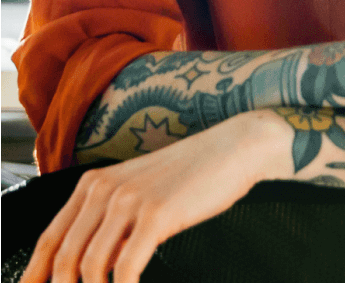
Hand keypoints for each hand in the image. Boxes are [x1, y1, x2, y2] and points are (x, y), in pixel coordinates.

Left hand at [21, 110, 284, 282]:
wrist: (233, 147)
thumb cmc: (191, 173)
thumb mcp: (140, 193)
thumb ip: (111, 226)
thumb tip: (92, 268)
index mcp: (94, 183)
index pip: (49, 240)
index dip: (37, 275)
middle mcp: (104, 188)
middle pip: (63, 259)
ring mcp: (129, 200)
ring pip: (89, 267)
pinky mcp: (156, 214)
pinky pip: (125, 269)